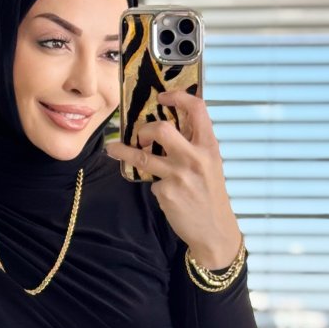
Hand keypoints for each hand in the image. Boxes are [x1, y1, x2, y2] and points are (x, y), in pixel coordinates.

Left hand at [103, 90, 242, 269]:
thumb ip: (195, 145)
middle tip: (140, 136)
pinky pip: (151, 181)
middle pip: (161, 129)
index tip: (162, 97)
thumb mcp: (211, 164)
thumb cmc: (211, 195)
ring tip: (114, 149)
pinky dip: (154, 185)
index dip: (177, 97)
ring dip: (123, 151)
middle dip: (144, 129)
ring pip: (142, 155)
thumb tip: (171, 127)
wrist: (215, 231)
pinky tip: (165, 193)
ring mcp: (179, 175)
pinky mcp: (166, 193)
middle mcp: (195, 157)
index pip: (197, 109)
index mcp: (209, 146)